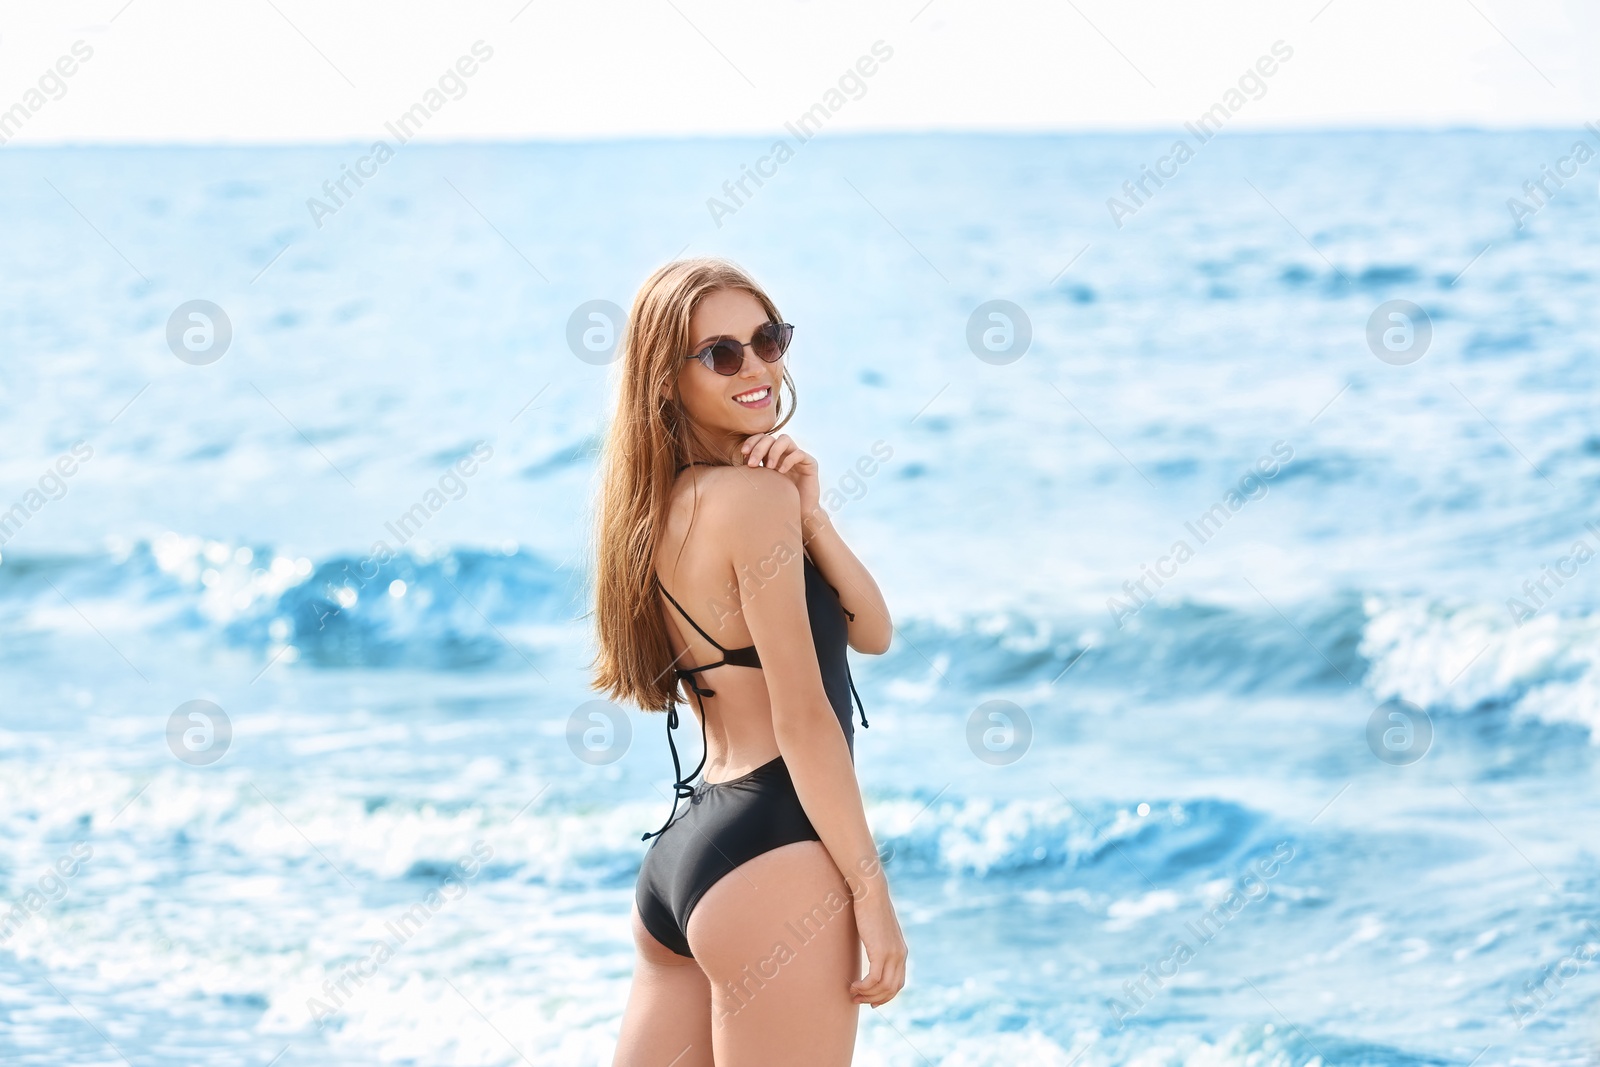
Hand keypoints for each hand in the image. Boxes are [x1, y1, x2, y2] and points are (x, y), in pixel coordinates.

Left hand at [741, 433, 821, 529]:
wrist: (799, 513)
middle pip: (771, 438)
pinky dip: (788, 461)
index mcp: (772, 454)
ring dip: (773, 451)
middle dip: (759, 448)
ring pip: (785, 440)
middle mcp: (785, 452)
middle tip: (752, 464)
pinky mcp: (810, 463)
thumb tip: (730, 470)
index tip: (743, 453)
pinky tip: (781, 472)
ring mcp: (798, 456)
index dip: (752, 442)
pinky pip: (799, 454)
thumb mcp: (761, 484)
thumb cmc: (778, 500)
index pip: (761, 438)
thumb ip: (752, 473)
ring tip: (768, 467)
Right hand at [848, 888, 906, 1007]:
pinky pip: (874, 980)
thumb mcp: (879, 931)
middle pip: (892, 989)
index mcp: (901, 952)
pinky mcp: (881, 952)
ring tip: (853, 993)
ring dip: (866, 995)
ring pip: (883, 987)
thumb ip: (879, 943)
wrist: (871, 892)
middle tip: (858, 1000)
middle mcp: (900, 956)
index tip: (871, 1001)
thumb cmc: (870, 908)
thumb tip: (870, 951)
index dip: (885, 996)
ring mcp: (892, 954)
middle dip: (874, 999)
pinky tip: (854, 985)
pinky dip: (864, 987)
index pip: (898, 983)